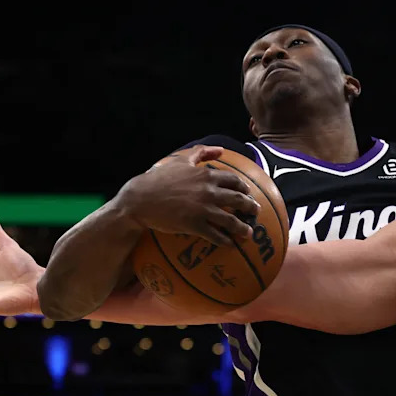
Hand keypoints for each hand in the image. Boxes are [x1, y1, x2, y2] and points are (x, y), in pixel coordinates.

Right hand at [118, 144, 260, 245]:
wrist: (140, 199)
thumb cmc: (159, 179)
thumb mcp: (180, 161)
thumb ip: (201, 153)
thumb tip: (220, 150)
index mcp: (206, 175)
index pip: (234, 180)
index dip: (245, 188)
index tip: (249, 193)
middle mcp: (208, 191)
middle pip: (238, 199)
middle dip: (250, 207)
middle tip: (255, 212)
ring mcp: (202, 209)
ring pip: (230, 220)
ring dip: (242, 228)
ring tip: (249, 233)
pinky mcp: (194, 225)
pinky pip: (215, 235)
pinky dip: (225, 240)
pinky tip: (230, 245)